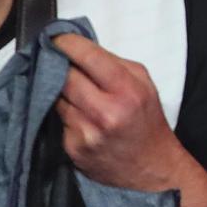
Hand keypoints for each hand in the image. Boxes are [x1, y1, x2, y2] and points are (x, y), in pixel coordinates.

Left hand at [54, 33, 189, 192]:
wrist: (152, 169)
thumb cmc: (148, 122)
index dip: (68, 44)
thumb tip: (81, 49)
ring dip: (59, 90)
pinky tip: (77, 115)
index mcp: (127, 90)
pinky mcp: (72, 148)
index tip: (57, 38)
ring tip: (70, 88)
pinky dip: (64, 114)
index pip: (89, 58)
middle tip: (54, 57)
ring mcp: (85, 132)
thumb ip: (115, 64)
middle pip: (65, 77)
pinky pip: (58, 121)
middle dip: (58, 65)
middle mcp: (105, 112)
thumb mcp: (144, 85)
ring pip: (57, 99)